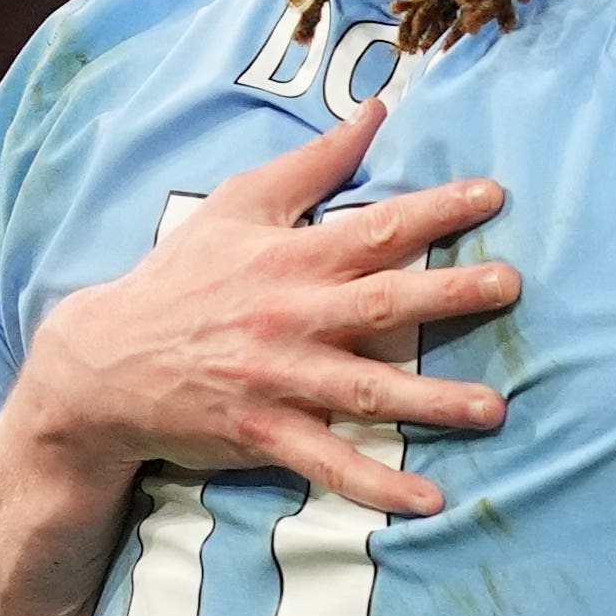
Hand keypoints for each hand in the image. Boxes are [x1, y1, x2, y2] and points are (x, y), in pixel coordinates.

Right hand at [14, 102, 521, 518]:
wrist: (104, 361)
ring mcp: (280, 379)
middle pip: (383, 302)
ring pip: (368, 389)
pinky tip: (429, 504)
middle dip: (450, 294)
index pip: (374, 226)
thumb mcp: (235, 206)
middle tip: (511, 286)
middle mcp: (292, 316)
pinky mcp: (265, 432)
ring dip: (434, 401)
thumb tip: (375, 111)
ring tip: (496, 409)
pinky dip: (377, 486)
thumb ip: (312, 164)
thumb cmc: (180, 278)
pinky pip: (330, 463)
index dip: (436, 209)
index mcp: (290, 257)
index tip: (494, 195)